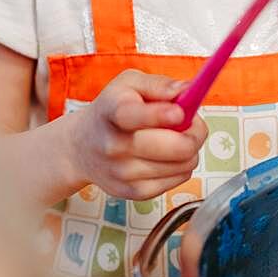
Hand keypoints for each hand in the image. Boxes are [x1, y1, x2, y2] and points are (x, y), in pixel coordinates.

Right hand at [68, 70, 206, 198]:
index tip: (179, 111)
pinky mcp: (134, 192)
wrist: (82, 147)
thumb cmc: (111, 109)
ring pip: (185, 163)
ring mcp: (124, 173)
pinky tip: (167, 155)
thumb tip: (187, 90)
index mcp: (114, 111)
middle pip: (175, 147)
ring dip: (190, 149)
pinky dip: (181, 166)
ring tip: (174, 137)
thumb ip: (159, 84)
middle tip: (189, 122)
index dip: (162, 115)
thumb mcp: (129, 83)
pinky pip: (180, 179)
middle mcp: (115, 145)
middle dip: (195, 132)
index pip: (136, 116)